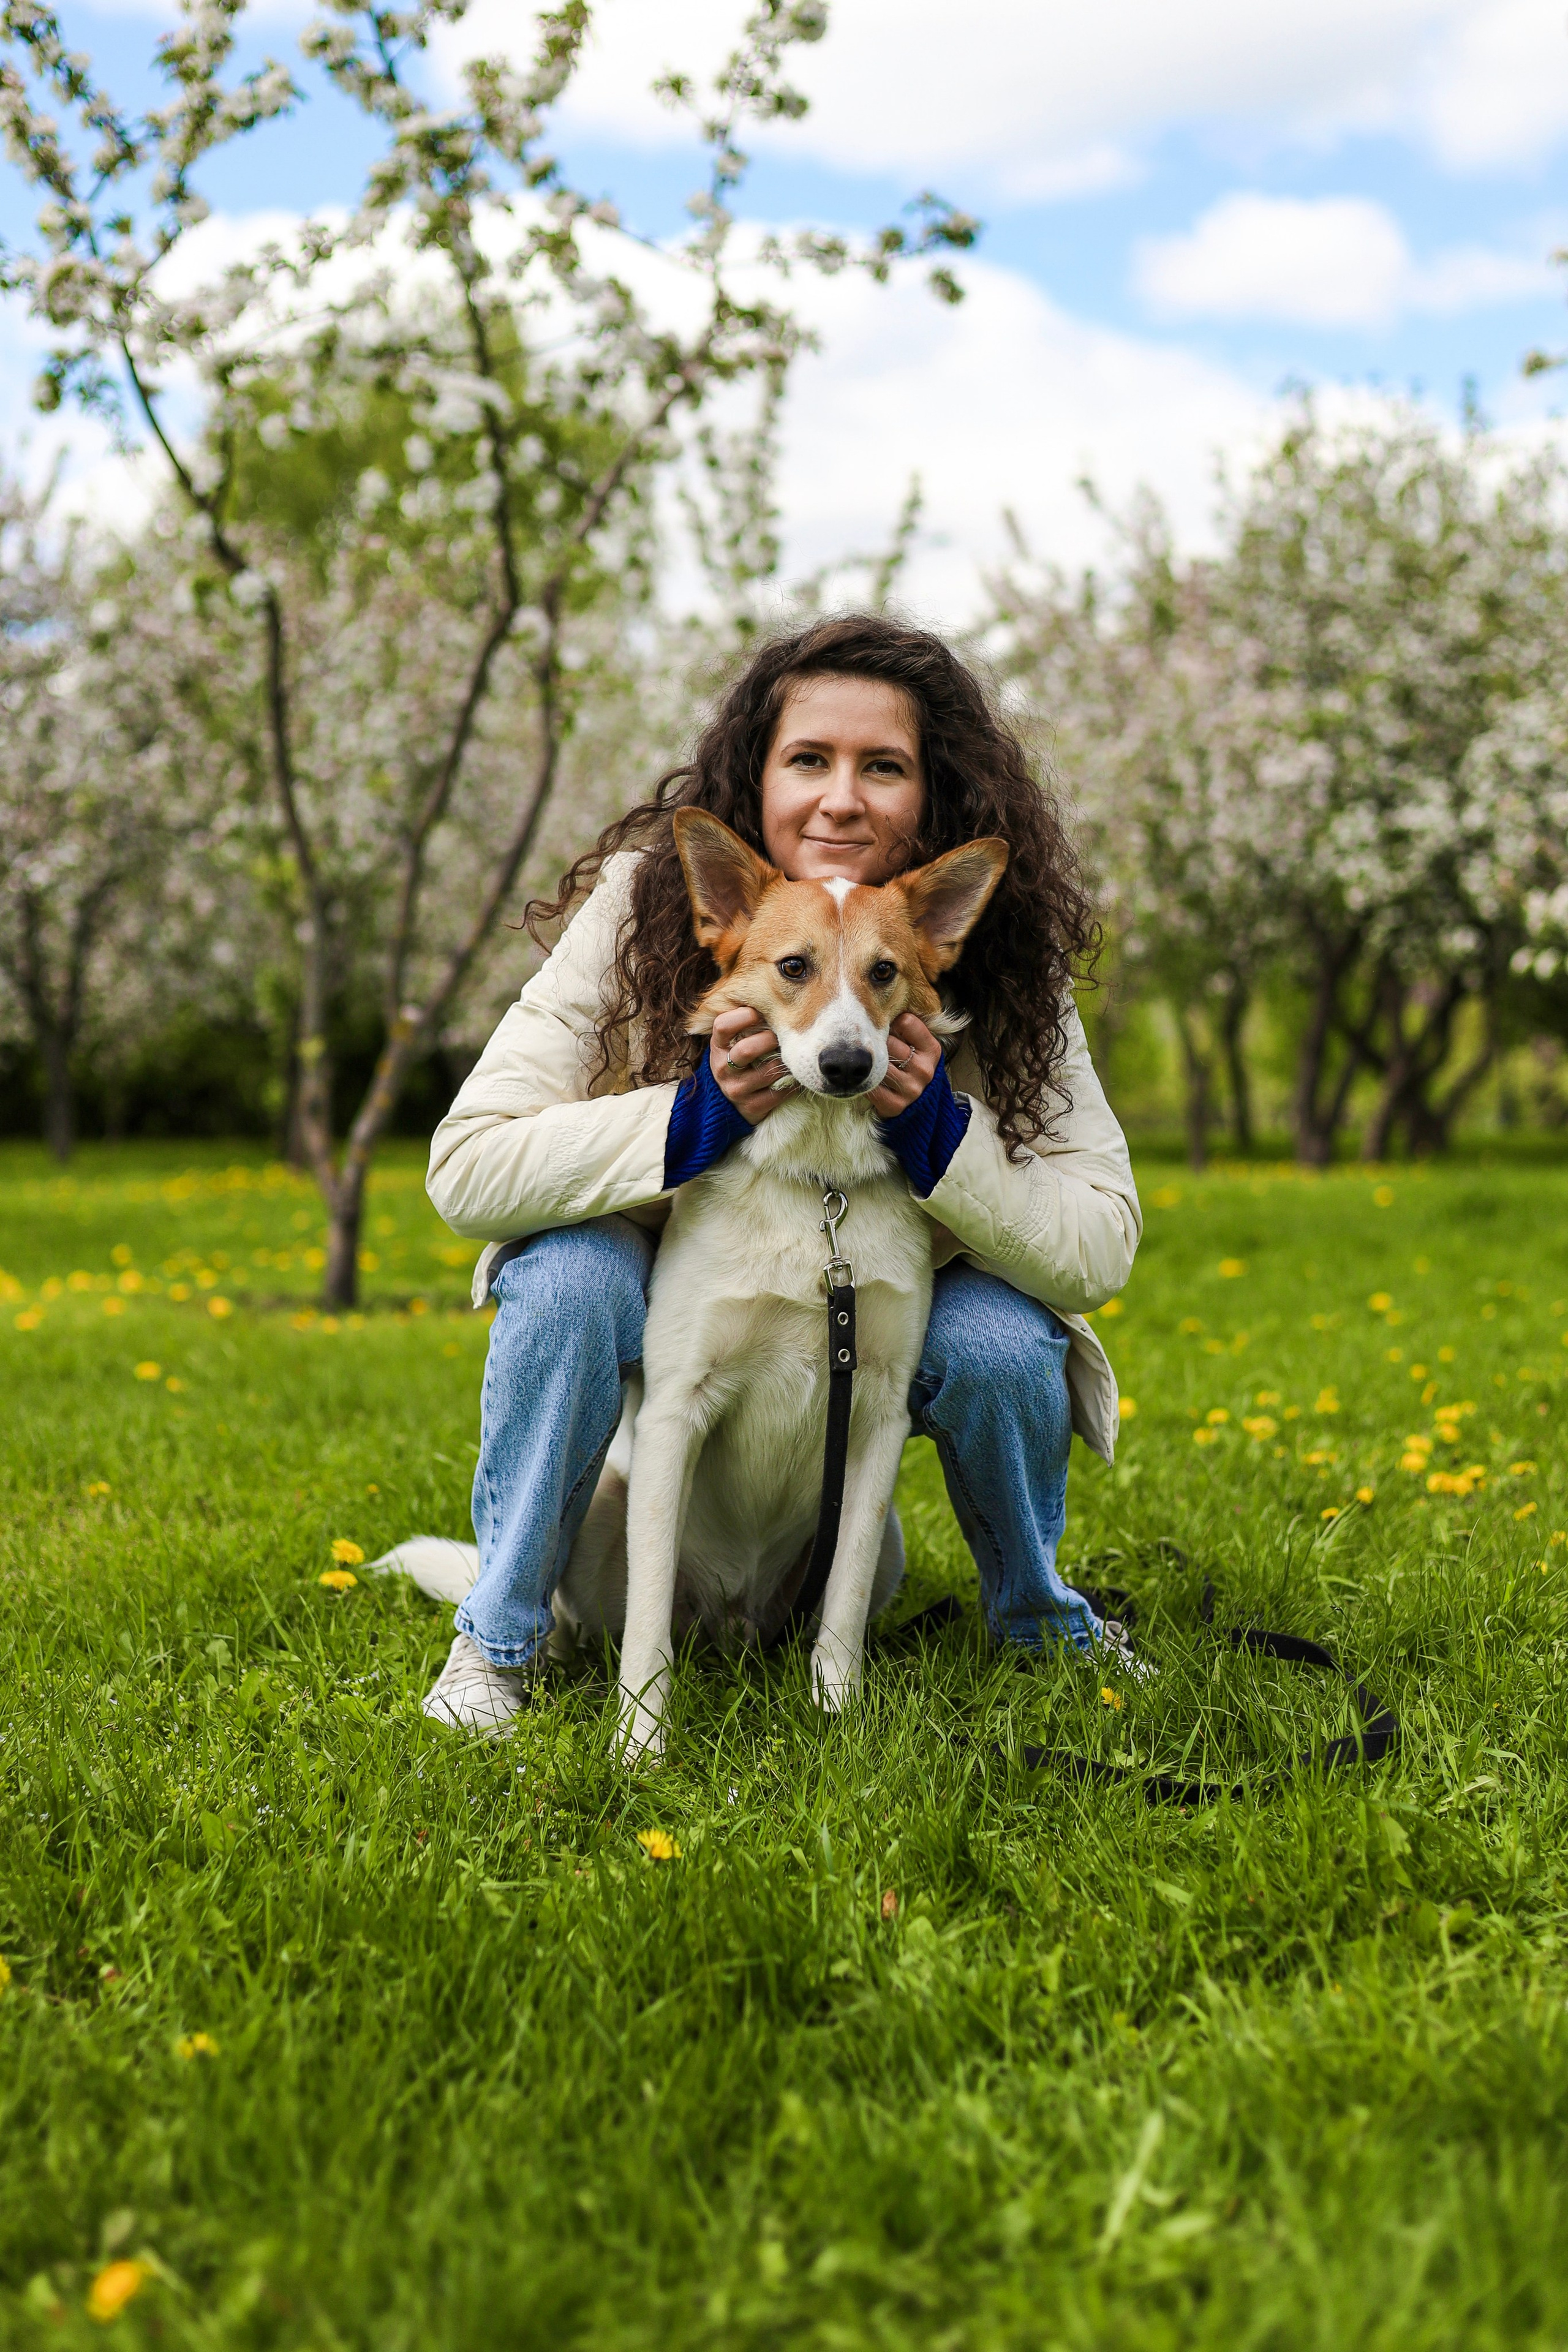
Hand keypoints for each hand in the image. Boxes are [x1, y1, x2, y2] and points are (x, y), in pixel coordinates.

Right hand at [709, 1004, 791, 1125]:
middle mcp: (722, 1068)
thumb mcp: (733, 1042)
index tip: (758, 1011)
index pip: (722, 1026)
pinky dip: (791, 1084)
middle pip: (747, 1050)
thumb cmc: (740, 1061)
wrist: (730, 1102)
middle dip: (769, 1040)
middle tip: (783, 1035)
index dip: (741, 1016)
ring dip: (784, 1063)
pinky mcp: (750, 1108)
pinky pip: (777, 1093)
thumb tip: (771, 993)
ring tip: (794, 1056)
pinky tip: (794, 1076)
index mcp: (718, 1046)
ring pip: (767, 1073)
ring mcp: (735, 1090)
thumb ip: (744, 1022)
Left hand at [868, 1012, 939, 1118]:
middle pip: (889, 1042)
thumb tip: (884, 993)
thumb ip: (907, 1024)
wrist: (915, 1106)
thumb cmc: (908, 1066)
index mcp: (932, 1049)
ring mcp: (911, 1089)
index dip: (893, 1024)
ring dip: (871, 1065)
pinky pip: (871, 1088)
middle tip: (879, 1051)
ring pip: (878, 1065)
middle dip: (880, 1045)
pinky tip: (869, 1082)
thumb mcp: (916, 1044)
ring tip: (874, 1067)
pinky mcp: (895, 1105)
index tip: (891, 1031)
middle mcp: (925, 1069)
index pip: (906, 1021)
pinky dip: (865, 1084)